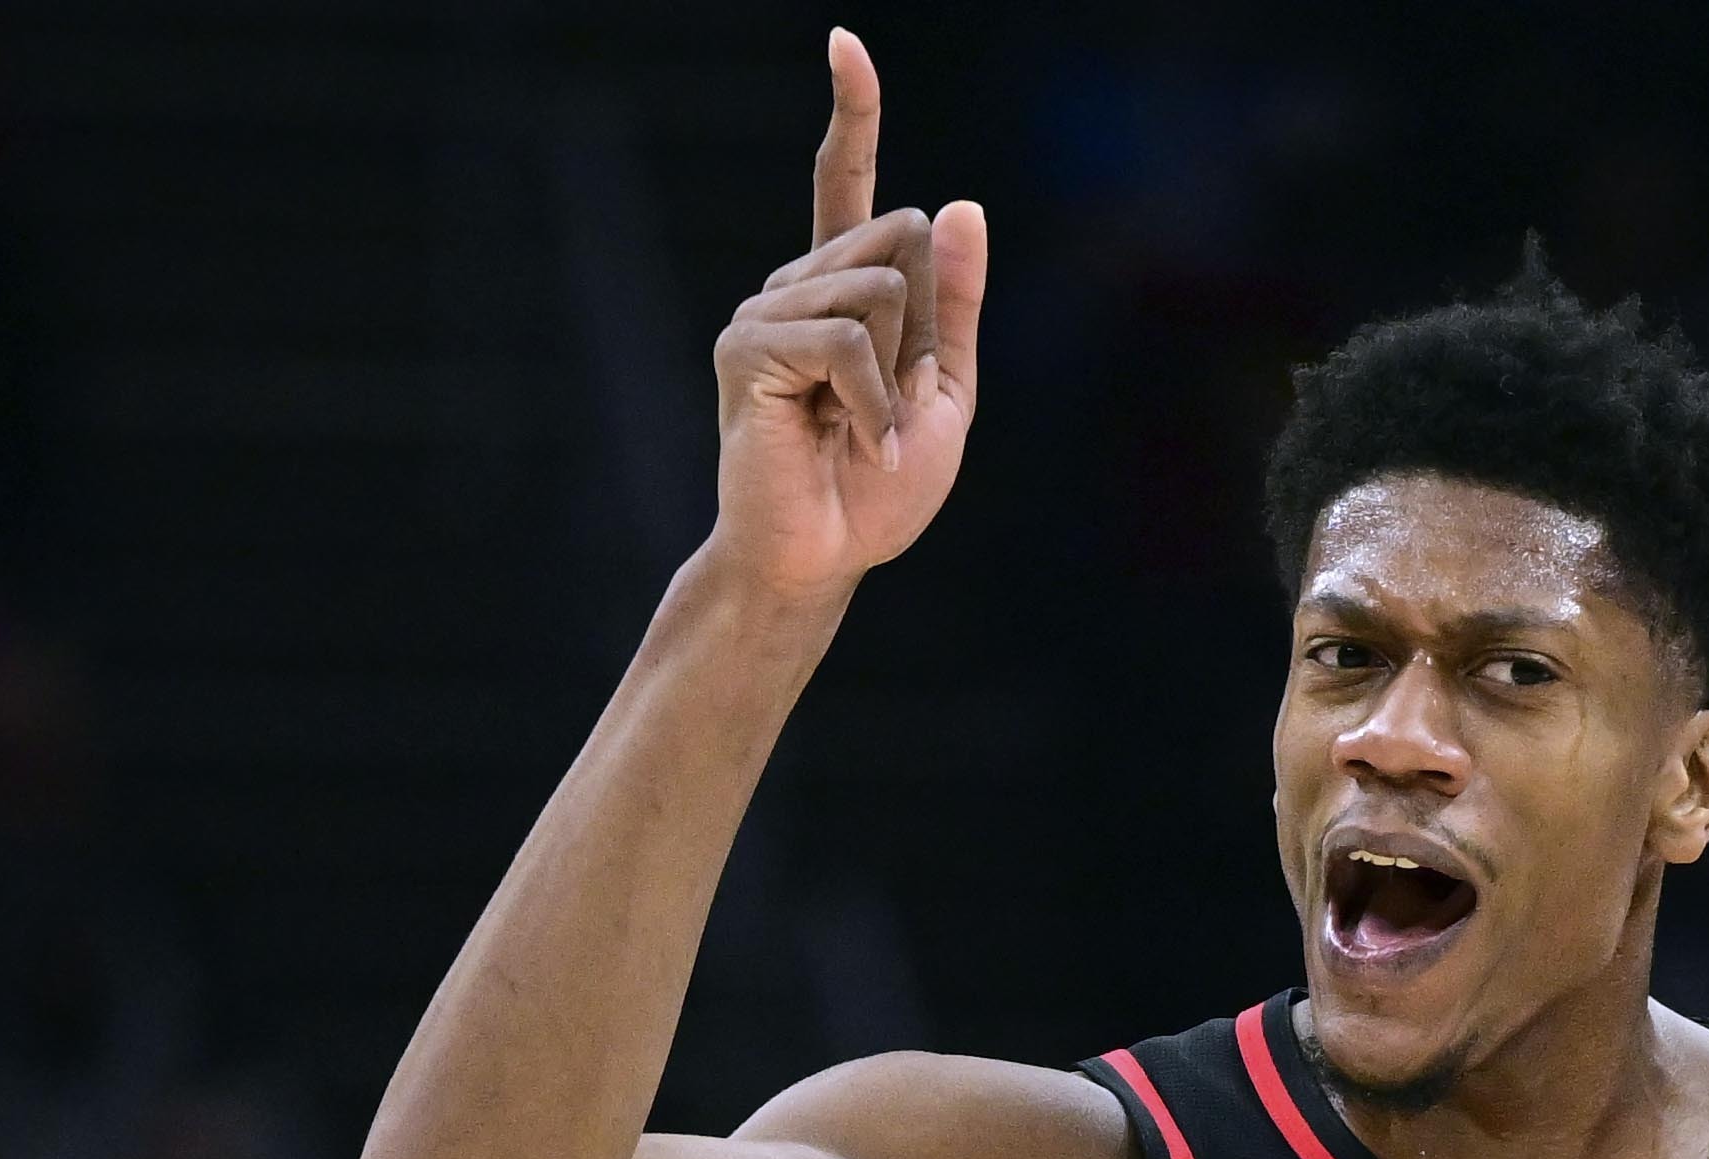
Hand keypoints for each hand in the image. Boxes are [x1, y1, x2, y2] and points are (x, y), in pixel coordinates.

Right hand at [708, 31, 986, 602]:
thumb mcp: (944, 389)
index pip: (846, 185)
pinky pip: (848, 339)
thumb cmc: (878, 485)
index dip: (853, 114)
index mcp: (841, 289)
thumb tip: (960, 202)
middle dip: (923, 327)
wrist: (825, 556)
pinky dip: (873, 400)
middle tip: (885, 404)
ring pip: (880, 287)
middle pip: (902, 237)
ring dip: (896, 374)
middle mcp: (794, 286)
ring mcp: (763, 312)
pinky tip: (854, 442)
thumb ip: (955, 304)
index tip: (845, 44)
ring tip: (861, 430)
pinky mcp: (748, 349)